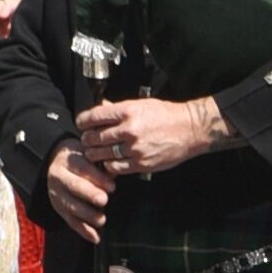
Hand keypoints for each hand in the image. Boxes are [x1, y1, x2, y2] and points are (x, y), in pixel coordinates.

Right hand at [42, 149, 113, 233]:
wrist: (58, 164)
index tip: (112, 186)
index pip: (82, 168)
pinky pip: (71, 221)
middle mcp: (59, 177)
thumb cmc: (82, 159)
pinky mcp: (59, 209)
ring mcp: (57, 195)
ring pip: (71, 206)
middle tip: (104, 200)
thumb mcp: (89, 155)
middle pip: (74, 186)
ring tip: (101, 220)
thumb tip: (116, 172)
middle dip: (89, 194)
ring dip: (87, 215)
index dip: (97, 177)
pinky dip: (83, 231)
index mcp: (68, 161)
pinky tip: (96, 238)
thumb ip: (102, 163)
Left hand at [77, 95, 226, 179]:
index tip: (81, 124)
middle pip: (94, 137)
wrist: (190, 130)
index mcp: (127, 111)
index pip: (94, 116)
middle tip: (87, 140)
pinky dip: (109, 165)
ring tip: (95, 152)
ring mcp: (134, 149)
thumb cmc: (166, 115)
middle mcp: (129, 130)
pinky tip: (110, 162)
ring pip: (101, 155)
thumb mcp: (141, 104)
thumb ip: (119, 108)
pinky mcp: (141, 164)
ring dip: (95, 154)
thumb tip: (101, 107)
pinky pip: (115, 168)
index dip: (83, 121)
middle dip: (87, 139)